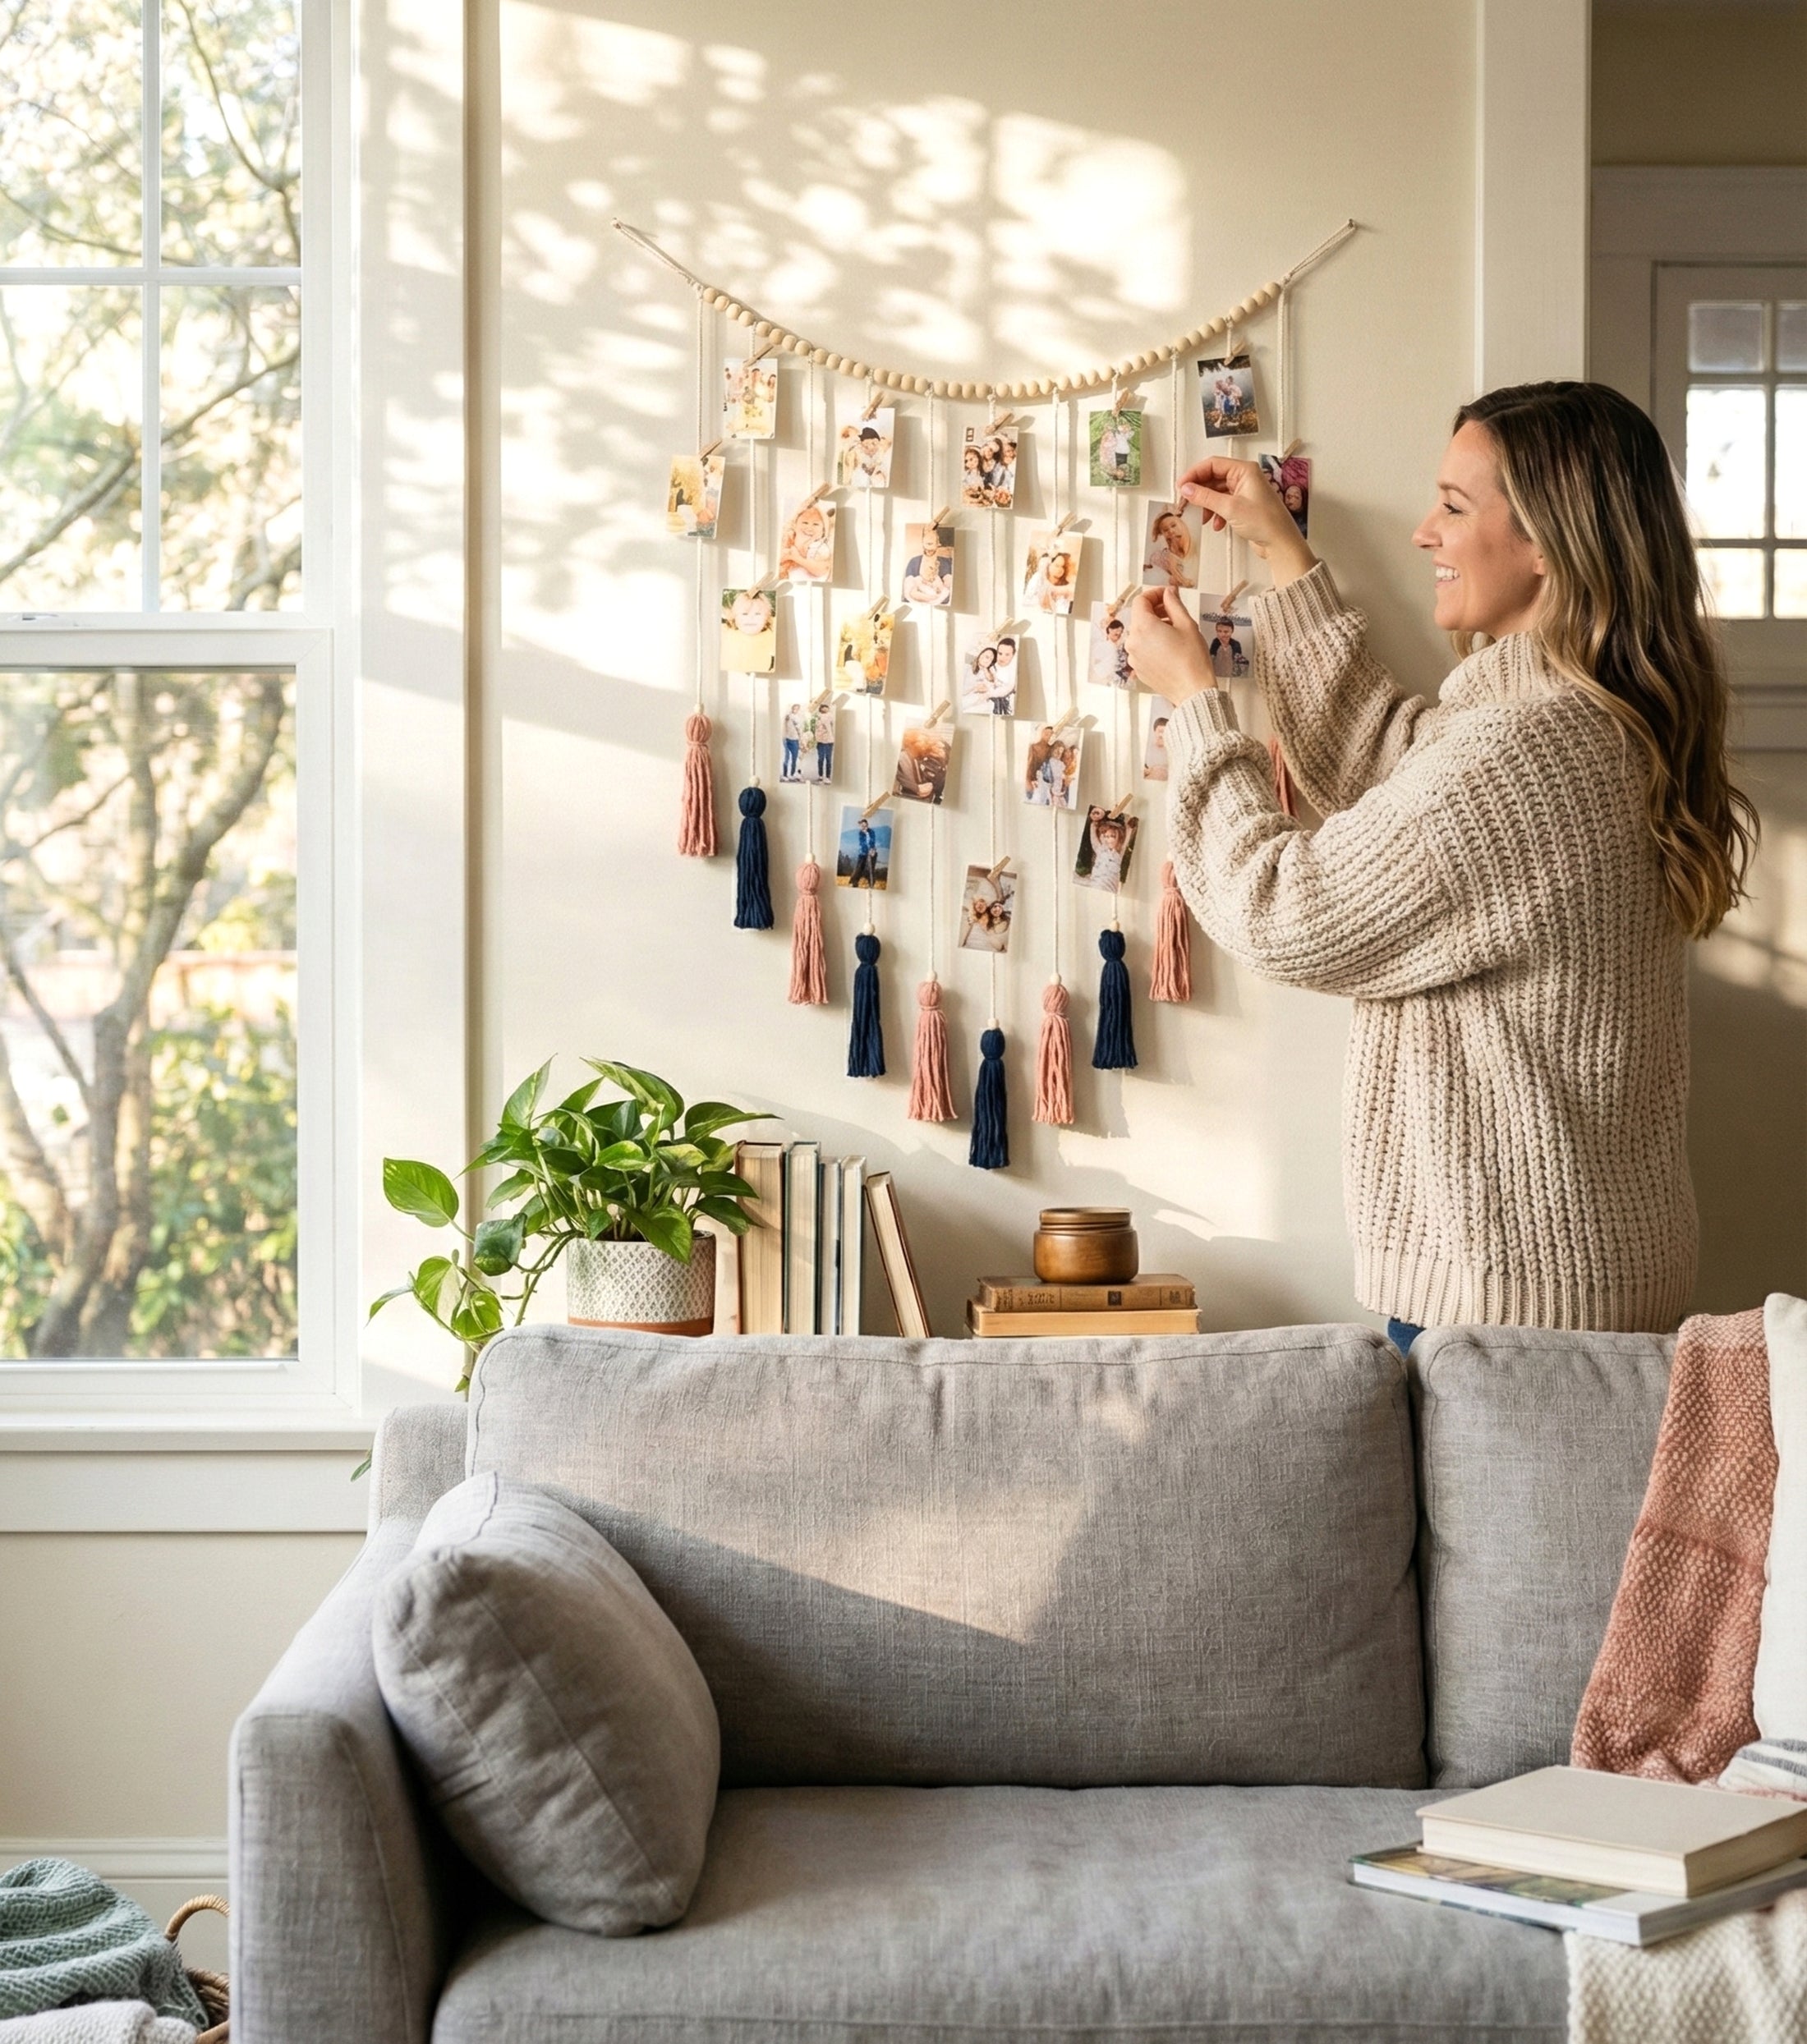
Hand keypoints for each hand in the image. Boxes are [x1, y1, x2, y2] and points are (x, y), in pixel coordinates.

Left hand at [1125, 586, 1211, 705]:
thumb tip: (1169, 593)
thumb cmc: (1192, 660)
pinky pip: (1142, 648)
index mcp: (1143, 627)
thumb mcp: (1187, 624)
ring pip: (1140, 633)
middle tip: (1173, 611)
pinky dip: (1152, 642)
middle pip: (1139, 617)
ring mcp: (1134, 657)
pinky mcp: (1138, 668)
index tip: (1167, 595)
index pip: (1140, 601)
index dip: (1155, 594)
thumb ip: (1174, 604)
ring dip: (1154, 626)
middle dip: (1155, 610)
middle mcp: (1133, 642)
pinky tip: (1169, 645)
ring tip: (1174, 630)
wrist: (1192, 690)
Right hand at [1179, 457, 1316, 582]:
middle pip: (1213, 478)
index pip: (1213, 464)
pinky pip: (1223, 504)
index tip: (1181, 486)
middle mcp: (1245, 477)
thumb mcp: (1230, 508)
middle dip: (1200, 491)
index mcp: (1245, 470)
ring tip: (1203, 518)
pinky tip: (1217, 525)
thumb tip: (1187, 489)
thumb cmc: (1265, 522)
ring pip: (1217, 492)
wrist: (1281, 543)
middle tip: (1186, 502)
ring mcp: (1244, 491)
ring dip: (1207, 505)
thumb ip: (1205, 497)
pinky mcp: (1244, 505)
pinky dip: (1216, 513)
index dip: (1194, 474)